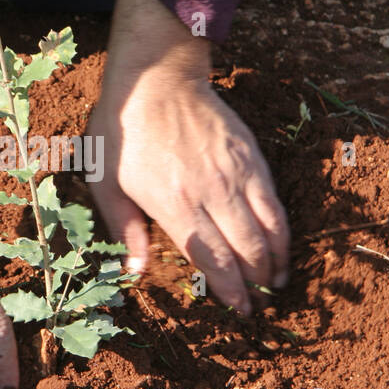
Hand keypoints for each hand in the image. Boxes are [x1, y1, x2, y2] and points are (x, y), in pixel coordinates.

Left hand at [87, 0, 290, 312]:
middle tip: (259, 304)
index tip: (240, 309)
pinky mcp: (251, 156)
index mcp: (174, 204)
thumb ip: (125, 230)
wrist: (155, 79)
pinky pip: (274, 200)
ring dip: (275, 260)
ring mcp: (236, 173)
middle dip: (256, 283)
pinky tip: (280, 243)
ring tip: (276, 281)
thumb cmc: (122, 133)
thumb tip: (135, 272)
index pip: (212, 260)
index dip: (230, 289)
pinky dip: (282, 228)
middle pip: (246, 250)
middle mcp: (211, 192)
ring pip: (268, 228)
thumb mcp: (106, 183)